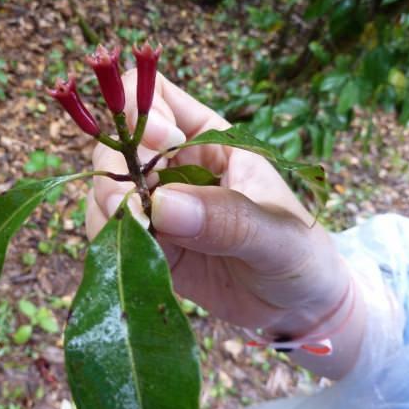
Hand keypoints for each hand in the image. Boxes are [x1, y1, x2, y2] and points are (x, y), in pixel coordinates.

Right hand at [86, 70, 364, 377]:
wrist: (293, 311)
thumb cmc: (300, 257)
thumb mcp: (277, 233)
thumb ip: (226, 217)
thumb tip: (161, 203)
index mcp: (211, 141)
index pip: (157, 97)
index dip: (143, 109)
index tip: (157, 144)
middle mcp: (176, 168)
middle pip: (119, 142)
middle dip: (116, 168)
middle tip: (128, 203)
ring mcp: (158, 206)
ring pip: (108, 187)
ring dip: (107, 206)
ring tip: (136, 232)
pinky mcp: (149, 242)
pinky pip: (112, 230)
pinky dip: (110, 237)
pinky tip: (131, 251)